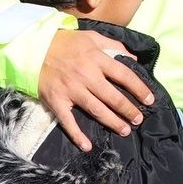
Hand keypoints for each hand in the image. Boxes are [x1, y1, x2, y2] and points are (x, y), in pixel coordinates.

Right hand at [39, 29, 154, 151]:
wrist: (33, 47)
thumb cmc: (66, 42)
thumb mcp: (92, 37)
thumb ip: (114, 45)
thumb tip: (133, 57)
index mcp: (96, 59)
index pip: (124, 75)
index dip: (139, 89)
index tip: (149, 100)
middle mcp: (86, 76)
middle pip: (113, 97)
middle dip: (128, 110)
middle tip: (139, 119)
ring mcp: (71, 90)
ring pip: (96, 110)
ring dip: (112, 122)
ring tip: (125, 130)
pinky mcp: (57, 101)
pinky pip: (68, 121)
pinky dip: (77, 135)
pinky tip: (88, 146)